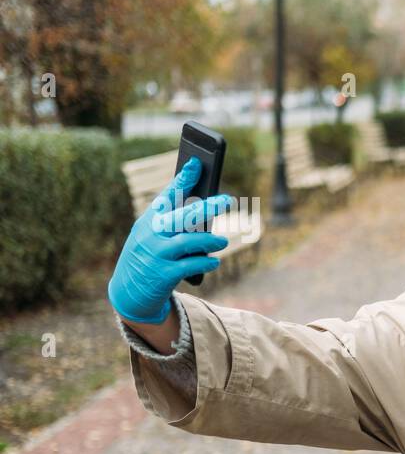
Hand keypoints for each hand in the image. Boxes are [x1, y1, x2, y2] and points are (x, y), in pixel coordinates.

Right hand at [107, 156, 232, 323]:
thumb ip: (175, 223)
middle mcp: (151, 234)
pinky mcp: (163, 275)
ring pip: (189, 241)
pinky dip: (206, 262)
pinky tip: (215, 261)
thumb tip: (207, 210)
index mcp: (149, 220)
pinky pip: (190, 265)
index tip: (197, 163)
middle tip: (227, 200)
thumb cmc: (149, 256)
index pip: (167, 196)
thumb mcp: (154, 235)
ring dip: (210, 240)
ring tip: (223, 240)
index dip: (182, 180)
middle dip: (207, 206)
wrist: (128, 291)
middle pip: (183, 216)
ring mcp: (157, 255)